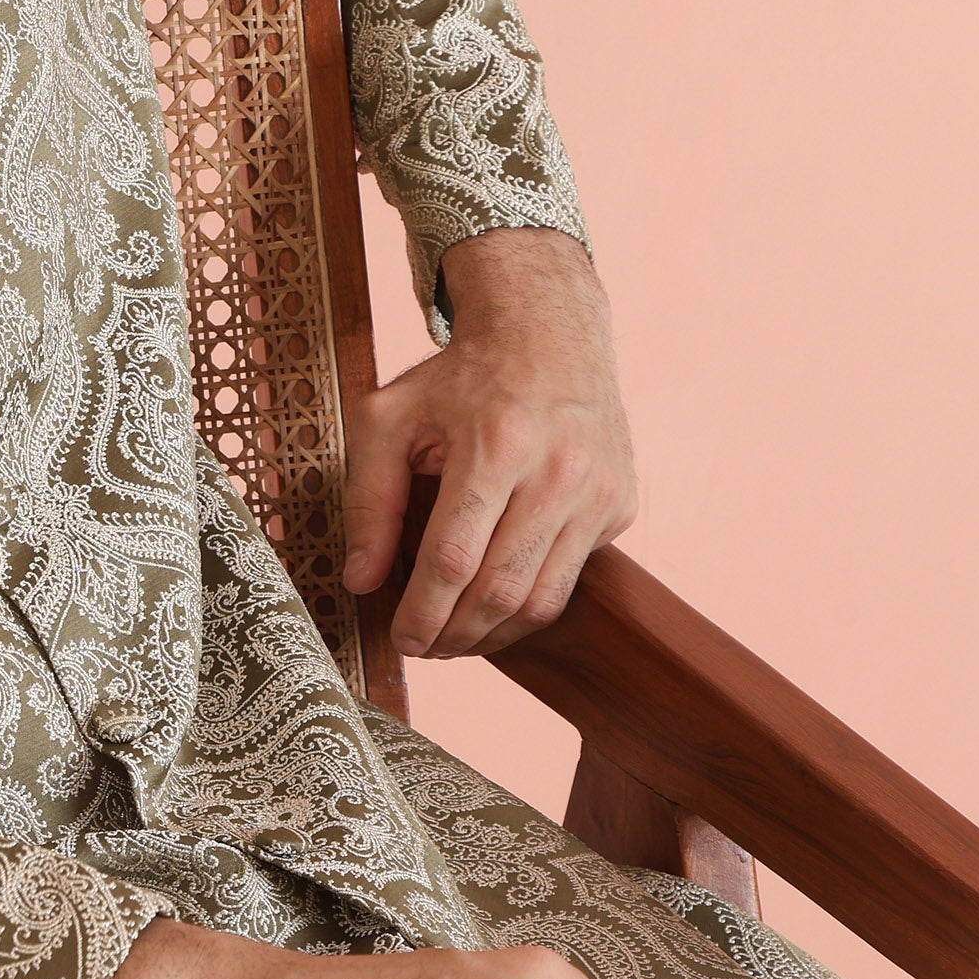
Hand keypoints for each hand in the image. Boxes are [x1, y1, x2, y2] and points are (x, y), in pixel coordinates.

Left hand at [341, 227, 636, 656]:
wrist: (547, 332)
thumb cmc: (459, 378)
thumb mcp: (390, 418)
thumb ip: (368, 498)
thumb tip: (360, 580)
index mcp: (494, 443)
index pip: (453, 558)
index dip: (423, 611)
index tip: (401, 639)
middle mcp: (557, 470)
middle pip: (501, 588)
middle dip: (455, 634)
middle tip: (425, 646)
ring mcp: (597, 490)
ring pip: (543, 597)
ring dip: (494, 633)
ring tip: (455, 637)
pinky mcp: (618, 504)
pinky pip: (572, 575)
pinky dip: (530, 602)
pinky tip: (495, 600)